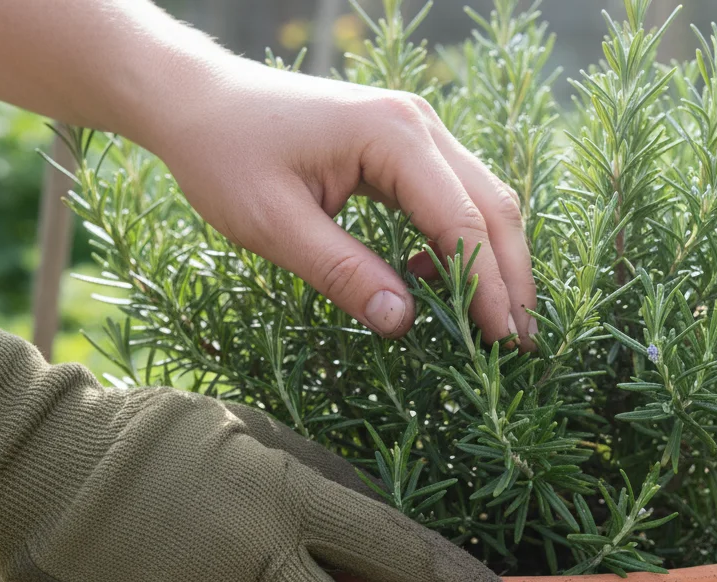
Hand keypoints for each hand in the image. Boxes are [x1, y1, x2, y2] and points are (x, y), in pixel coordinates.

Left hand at [141, 58, 536, 346]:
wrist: (196, 101)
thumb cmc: (224, 156)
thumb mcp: (273, 224)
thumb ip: (341, 272)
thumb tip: (403, 323)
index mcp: (392, 135)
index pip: (463, 221)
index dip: (488, 287)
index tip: (502, 343)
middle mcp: (419, 123)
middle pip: (492, 206)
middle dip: (510, 278)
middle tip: (520, 344)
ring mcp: (416, 130)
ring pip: (481, 201)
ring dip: (493, 262)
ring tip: (497, 325)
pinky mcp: (403, 145)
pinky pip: (451, 197)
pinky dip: (460, 244)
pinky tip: (439, 285)